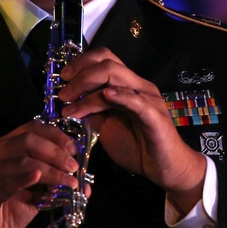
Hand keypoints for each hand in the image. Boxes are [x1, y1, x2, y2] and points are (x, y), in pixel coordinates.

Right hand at [0, 121, 81, 227]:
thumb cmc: (4, 209)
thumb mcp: (34, 195)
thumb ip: (54, 186)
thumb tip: (84, 185)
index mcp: (4, 148)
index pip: (31, 129)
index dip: (56, 136)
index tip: (74, 150)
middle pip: (27, 141)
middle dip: (56, 152)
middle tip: (73, 167)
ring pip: (20, 161)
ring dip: (49, 170)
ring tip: (67, 181)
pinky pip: (3, 183)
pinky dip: (23, 179)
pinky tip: (38, 178)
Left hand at [59, 47, 206, 212]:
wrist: (163, 168)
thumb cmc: (138, 147)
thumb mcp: (107, 126)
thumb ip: (93, 112)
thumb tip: (71, 102)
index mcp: (128, 85)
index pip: (104, 59)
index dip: (81, 63)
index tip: (63, 78)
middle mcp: (138, 86)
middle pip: (107, 63)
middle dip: (80, 74)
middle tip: (63, 93)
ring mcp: (148, 98)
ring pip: (116, 77)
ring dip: (88, 88)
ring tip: (71, 104)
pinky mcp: (154, 115)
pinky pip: (136, 101)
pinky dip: (119, 96)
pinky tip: (104, 96)